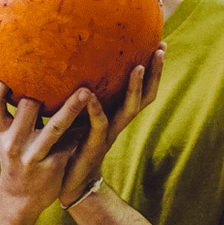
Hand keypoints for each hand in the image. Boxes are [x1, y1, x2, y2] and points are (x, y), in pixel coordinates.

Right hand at [0, 81, 92, 213]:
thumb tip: (17, 74)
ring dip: (72, 108)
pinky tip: (95, 118)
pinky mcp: (54, 166)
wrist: (19, 197)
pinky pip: (72, 142)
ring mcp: (34, 155)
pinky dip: (82, 130)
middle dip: (43, 91)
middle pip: (28, 106)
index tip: (10, 71)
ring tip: (86, 92)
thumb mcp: (3, 136)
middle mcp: (14, 142)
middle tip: (61, 74)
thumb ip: (8, 110)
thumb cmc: (14, 156)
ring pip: (56, 126)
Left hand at [58, 44, 164, 206]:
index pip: (140, 87)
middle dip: (155, 72)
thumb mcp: (75, 115)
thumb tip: (61, 61)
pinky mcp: (93, 144)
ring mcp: (108, 133)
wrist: (68, 182)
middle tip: (161, 48)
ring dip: (135, 87)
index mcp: (115, 112)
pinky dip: (95, 109)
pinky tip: (90, 95)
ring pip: (130, 108)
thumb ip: (74, 94)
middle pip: (145, 94)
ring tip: (139, 66)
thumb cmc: (70, 146)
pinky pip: (98, 124)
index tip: (158, 42)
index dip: (152, 68)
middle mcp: (117, 121)